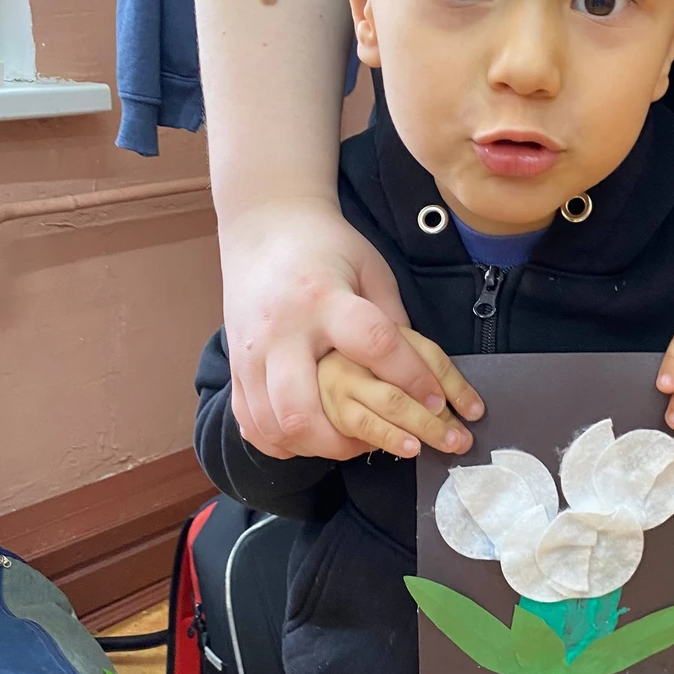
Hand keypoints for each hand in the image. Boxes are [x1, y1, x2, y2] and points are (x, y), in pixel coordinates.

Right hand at [221, 199, 483, 459]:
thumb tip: (420, 373)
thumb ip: (392, 319)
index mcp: (323, 299)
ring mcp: (250, 354)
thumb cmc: (327, 246)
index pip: (373, 344)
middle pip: (301, 409)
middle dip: (345, 441)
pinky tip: (312, 439)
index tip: (438, 403)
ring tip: (351, 445)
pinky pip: (251, 423)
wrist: (263, 226)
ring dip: (316, 447)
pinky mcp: (235, 367)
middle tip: (380, 444)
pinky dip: (282, 442)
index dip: (411, 378)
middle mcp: (281, 331)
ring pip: (274, 426)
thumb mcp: (370, 268)